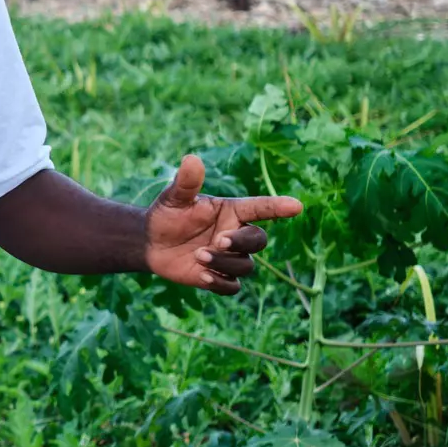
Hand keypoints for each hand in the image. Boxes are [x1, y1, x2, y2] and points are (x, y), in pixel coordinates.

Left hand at [145, 154, 302, 294]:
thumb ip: (186, 182)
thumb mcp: (174, 197)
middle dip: (242, 242)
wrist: (151, 242)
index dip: (279, 207)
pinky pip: (232, 287)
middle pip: (259, 240)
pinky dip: (221, 283)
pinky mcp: (218, 277)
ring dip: (225, 263)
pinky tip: (202, 275)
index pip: (261, 208)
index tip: (296, 206)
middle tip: (218, 240)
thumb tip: (191, 160)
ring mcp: (229, 257)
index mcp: (232, 211)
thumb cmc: (167, 214)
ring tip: (198, 256)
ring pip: (246, 266)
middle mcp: (235, 234)